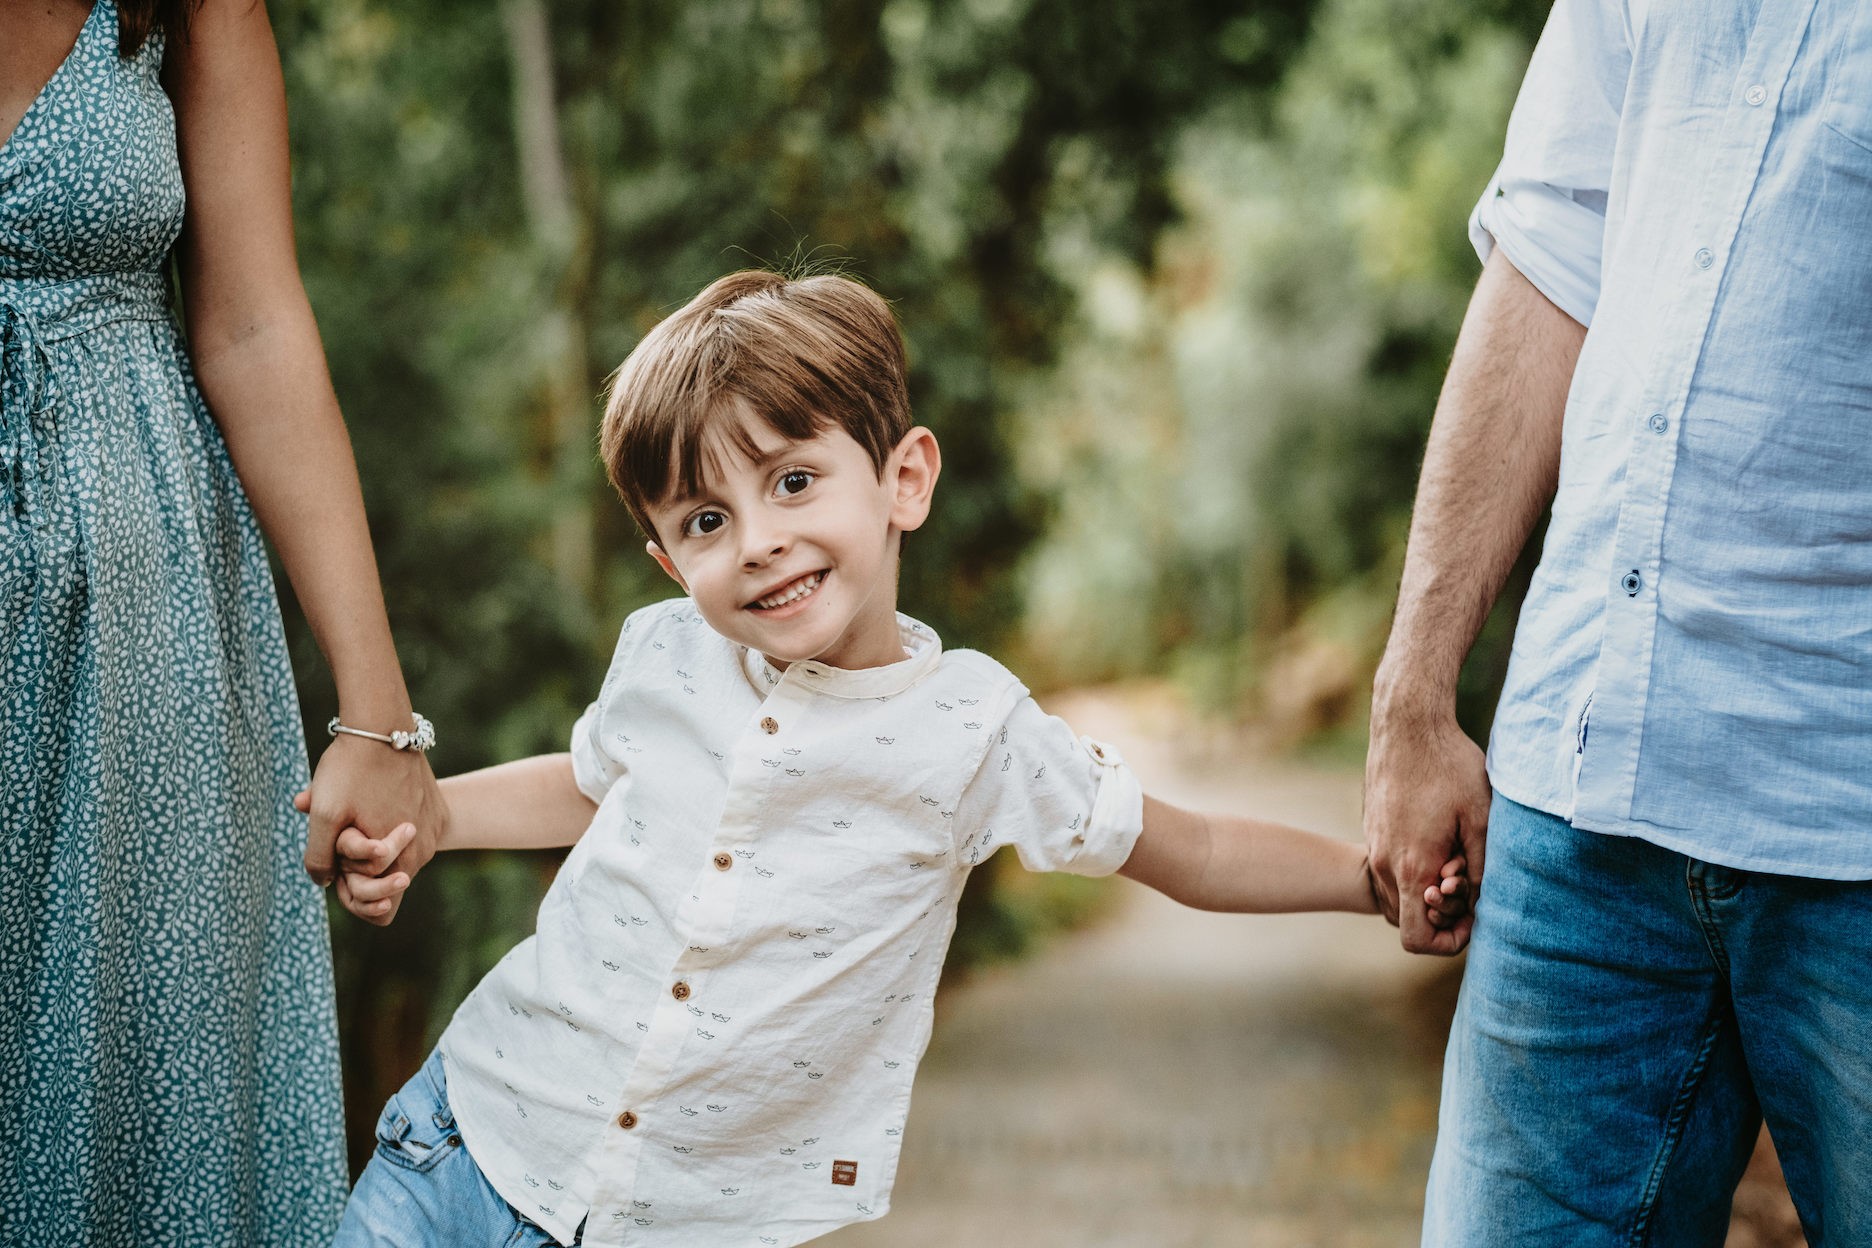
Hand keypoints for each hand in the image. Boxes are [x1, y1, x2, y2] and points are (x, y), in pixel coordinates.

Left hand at [297, 734, 444, 922]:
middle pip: (386, 881)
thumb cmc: (352, 770)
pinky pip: (408, 834)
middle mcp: (425, 852)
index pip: (379, 910)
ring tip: (353, 811)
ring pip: (394, 856)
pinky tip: (372, 799)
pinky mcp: (435, 811)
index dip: (349, 893)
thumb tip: (324, 882)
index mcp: (402, 861)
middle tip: (343, 832)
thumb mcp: (324, 816)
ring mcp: (434, 831)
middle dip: (358, 866)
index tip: (336, 867)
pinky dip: (386, 826)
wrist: (383, 725)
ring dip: (369, 843)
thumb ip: (319, 859)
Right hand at [1363, 707, 1489, 954]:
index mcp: (1411, 867)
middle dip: (1442, 910)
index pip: (1417, 938)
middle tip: (1466, 874)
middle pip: (1408, 919)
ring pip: (1398, 894)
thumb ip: (1483, 870)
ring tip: (1453, 854)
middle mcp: (1384, 863)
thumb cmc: (1448, 766)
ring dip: (1426, 888)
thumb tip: (1480, 903)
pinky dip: (1414, 867)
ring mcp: (1374, 846)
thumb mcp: (1482, 819)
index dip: (1448, 941)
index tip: (1471, 915)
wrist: (1406, 724)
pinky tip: (1437, 835)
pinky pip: (1390, 868)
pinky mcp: (1373, 830)